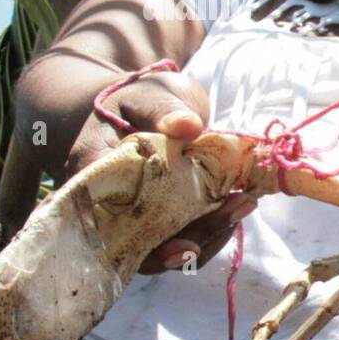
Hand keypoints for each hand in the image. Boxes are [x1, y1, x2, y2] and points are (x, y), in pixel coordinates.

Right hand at [65, 68, 256, 274]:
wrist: (148, 105)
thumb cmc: (141, 97)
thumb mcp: (150, 94)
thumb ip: (163, 109)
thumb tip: (187, 125)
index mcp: (93, 172)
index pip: (109, 221)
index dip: (146, 241)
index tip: (186, 244)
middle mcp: (110, 204)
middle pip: (143, 244)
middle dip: (191, 240)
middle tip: (234, 214)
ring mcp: (139, 214)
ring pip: (168, 245)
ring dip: (210, 235)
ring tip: (245, 204)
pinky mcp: (165, 215)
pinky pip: (186, 234)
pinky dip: (215, 226)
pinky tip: (241, 205)